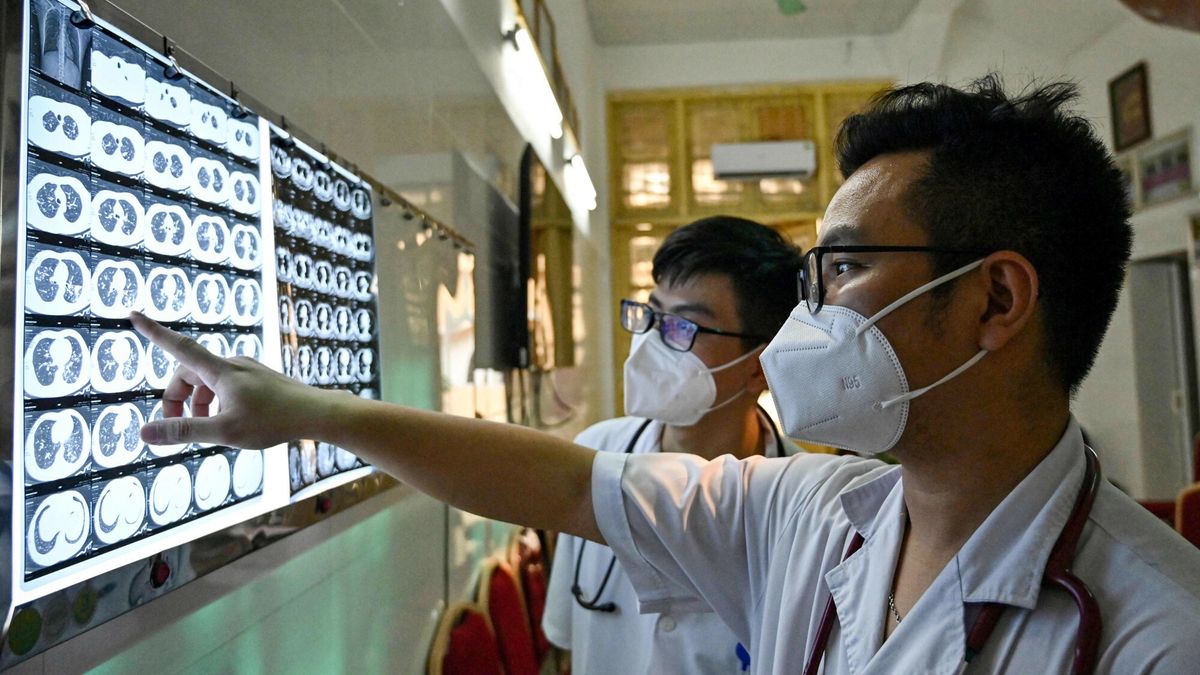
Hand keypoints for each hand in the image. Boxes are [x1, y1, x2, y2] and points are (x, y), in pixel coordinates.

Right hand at [130, 311, 326, 448]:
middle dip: (177, 398)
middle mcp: (233, 364)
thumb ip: (183, 430)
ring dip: (198, 403)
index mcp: (221, 371)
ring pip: (208, 382)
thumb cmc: (274, 422)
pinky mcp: (258, 378)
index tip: (133, 315)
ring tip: (208, 428)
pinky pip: (225, 384)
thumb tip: (144, 432)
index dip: (154, 332)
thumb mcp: (224, 431)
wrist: (317, 414)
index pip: (178, 346)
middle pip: (189, 373)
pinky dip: (216, 402)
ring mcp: (247, 370)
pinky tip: (230, 422)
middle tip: (179, 427)